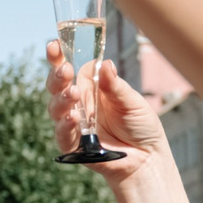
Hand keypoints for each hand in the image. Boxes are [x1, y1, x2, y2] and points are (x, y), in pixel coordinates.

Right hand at [45, 48, 165, 184]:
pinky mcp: (74, 145)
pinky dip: (64, 125)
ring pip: (55, 108)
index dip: (58, 56)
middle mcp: (78, 103)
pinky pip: (62, 134)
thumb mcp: (132, 101)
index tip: (54, 45)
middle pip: (56, 86)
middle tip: (65, 70)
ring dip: (61, 99)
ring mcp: (74, 123)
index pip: (69, 68)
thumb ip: (115, 86)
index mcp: (90, 87)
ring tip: (73, 93)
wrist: (148, 157)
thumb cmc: (140, 125)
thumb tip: (105, 64)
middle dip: (57, 76)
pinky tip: (72, 117)